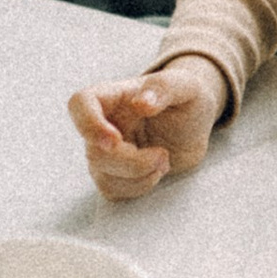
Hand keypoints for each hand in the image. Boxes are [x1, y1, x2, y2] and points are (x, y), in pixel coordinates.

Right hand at [70, 56, 230, 199]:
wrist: (196, 127)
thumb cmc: (187, 99)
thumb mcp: (186, 86)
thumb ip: (163, 89)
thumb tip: (140, 103)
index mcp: (113, 96)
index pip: (80, 104)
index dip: (89, 124)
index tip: (115, 140)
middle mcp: (104, 124)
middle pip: (95, 152)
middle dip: (132, 162)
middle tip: (162, 155)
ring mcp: (107, 152)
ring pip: (103, 176)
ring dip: (140, 176)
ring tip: (163, 159)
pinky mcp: (116, 174)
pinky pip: (114, 191)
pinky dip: (140, 187)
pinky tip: (157, 171)